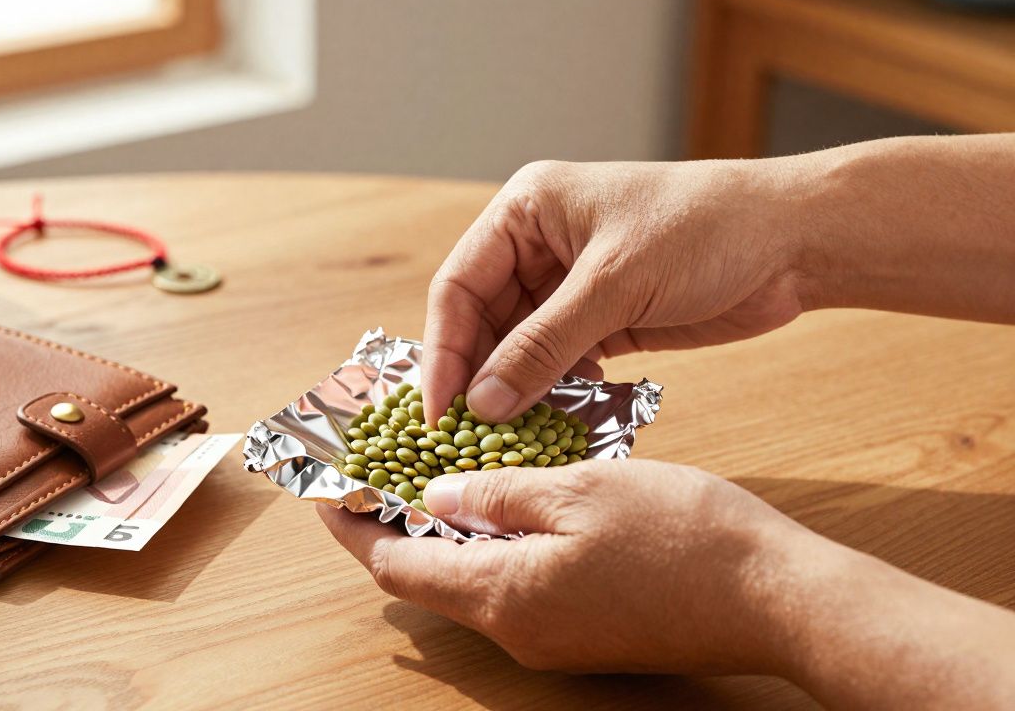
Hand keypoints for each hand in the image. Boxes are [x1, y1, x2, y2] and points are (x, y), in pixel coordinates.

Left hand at [316, 460, 808, 674]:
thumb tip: (438, 496)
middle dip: (396, 522)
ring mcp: (554, 637)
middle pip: (428, 576)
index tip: (327, 488)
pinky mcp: (586, 630)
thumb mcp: (577, 491)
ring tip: (437, 468)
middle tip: (381, 467)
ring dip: (448, 528)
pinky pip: (516, 584)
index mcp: (505, 597)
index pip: (396, 567)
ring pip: (473, 578)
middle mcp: (519, 631)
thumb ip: (496, 495)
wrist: (776, 598)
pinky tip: (506, 496)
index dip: (354, 527)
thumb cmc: (684, 538)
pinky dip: (493, 541)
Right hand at [422, 157, 809, 422]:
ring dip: (514, 392)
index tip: (438, 411)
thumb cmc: (705, 230)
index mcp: (527, 210)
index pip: (459, 286)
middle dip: (476, 377)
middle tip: (463, 439)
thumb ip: (543, 345)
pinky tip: (550, 424)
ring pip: (519, 347)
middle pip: (482, 321)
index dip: (443, 351)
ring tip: (504, 442)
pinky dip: (552, 393)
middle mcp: (539, 244)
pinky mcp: (604, 317)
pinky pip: (559, 362)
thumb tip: (482, 405)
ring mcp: (571, 284)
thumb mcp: (614, 284)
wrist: (794, 239)